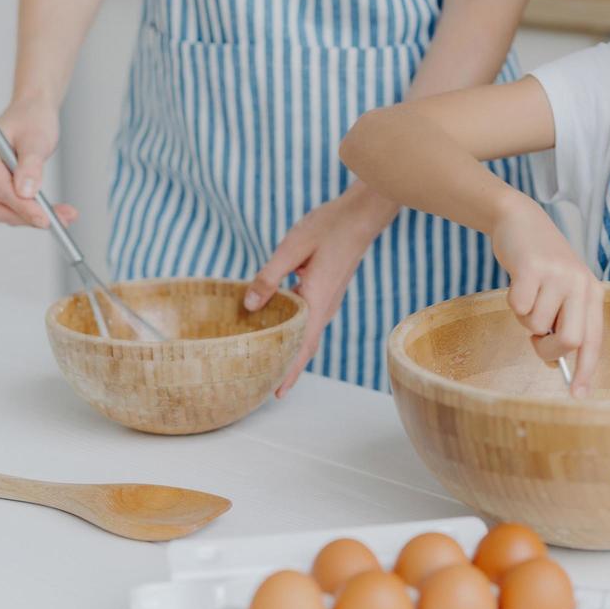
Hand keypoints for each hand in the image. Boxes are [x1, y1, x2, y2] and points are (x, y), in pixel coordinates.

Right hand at [0, 96, 75, 228]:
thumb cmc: (32, 120)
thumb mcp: (36, 139)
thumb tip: (26, 192)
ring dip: (32, 217)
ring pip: (3, 210)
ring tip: (64, 216)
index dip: (23, 207)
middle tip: (62, 220)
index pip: (0, 188)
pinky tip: (51, 211)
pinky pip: (8, 206)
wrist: (31, 113)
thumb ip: (30, 165)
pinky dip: (29, 211)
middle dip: (30, 216)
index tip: (46, 219)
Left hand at [247, 183, 398, 397]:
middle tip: (267, 387)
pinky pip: (311, 320)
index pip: (302, 346)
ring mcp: (329, 299)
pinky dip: (296, 332)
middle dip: (289, 368)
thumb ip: (269, 276)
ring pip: (309, 334)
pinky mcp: (328, 291)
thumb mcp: (291, 248)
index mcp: (316, 300)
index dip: (289, 371)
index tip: (277, 393)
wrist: (361, 215)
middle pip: (306, 347)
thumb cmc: (328, 227)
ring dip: (292, 351)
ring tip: (271, 363)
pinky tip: (280, 327)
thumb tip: (249, 304)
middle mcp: (325, 306)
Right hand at [490, 193, 601, 398]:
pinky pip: (518, 307)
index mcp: (593, 294)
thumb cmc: (540, 266)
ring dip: (524, 319)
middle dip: (547, 350)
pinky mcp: (533, 268)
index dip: (585, 370)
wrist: (521, 221)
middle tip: (534, 340)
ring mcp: (558, 275)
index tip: (577, 395)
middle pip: (570, 340)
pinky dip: (511, 304)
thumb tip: (556, 364)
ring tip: (527, 296)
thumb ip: (563, 323)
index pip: (594, 341)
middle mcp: (581, 284)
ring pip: (537, 325)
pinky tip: (516, 283)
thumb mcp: (561, 292)